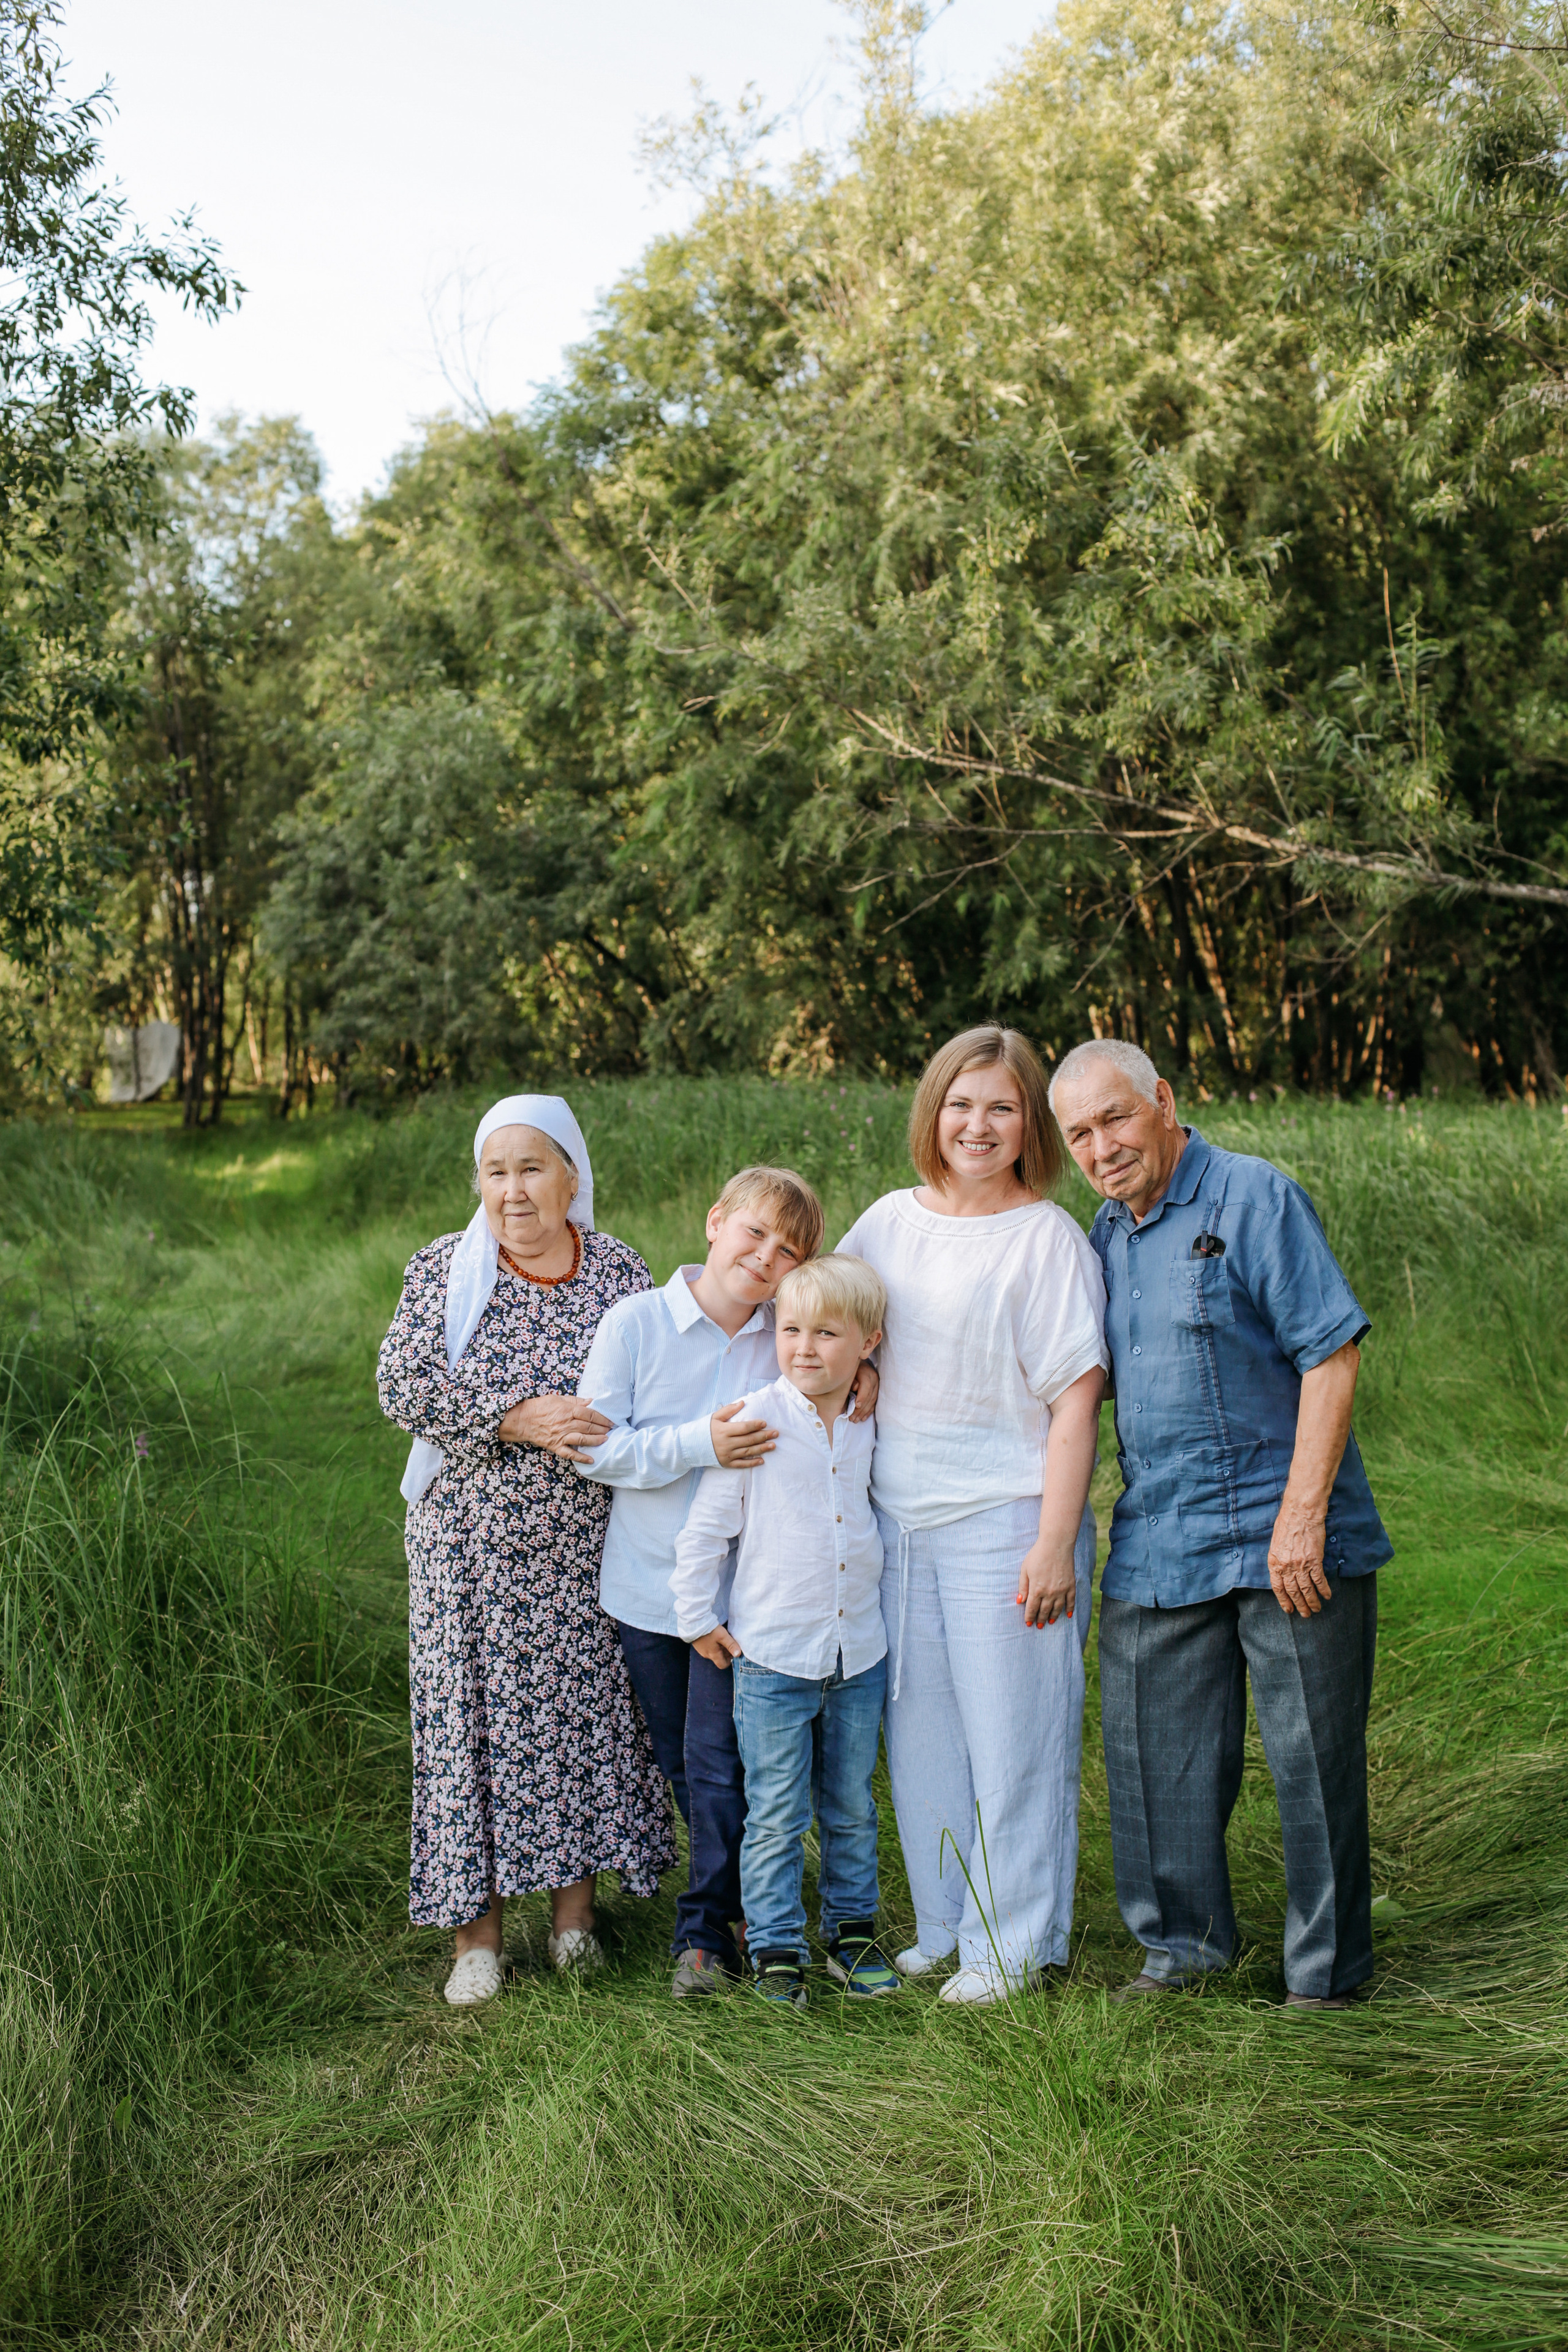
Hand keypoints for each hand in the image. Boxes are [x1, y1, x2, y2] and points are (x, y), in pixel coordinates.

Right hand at [499, 1395, 611, 1464]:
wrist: (523, 1420)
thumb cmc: (540, 1407)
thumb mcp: (558, 1399)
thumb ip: (575, 1401)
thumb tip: (591, 1401)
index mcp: (567, 1410)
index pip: (590, 1414)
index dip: (602, 1417)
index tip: (610, 1420)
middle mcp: (566, 1423)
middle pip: (588, 1426)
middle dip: (602, 1428)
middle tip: (611, 1429)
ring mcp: (561, 1436)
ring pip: (582, 1439)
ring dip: (595, 1440)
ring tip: (605, 1440)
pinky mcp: (556, 1446)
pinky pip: (570, 1453)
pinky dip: (581, 1457)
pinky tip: (591, 1459)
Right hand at [691, 1626, 741, 1668]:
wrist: (694, 1622)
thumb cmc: (710, 1630)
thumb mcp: (723, 1636)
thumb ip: (731, 1645)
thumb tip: (738, 1655)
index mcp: (713, 1655)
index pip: (723, 1665)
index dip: (729, 1660)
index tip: (732, 1650)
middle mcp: (706, 1655)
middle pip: (719, 1658)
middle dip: (725, 1652)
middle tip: (728, 1642)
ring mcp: (701, 1650)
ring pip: (713, 1653)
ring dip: (719, 1648)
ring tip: (722, 1638)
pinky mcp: (698, 1645)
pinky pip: (708, 1648)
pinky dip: (713, 1644)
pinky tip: (714, 1636)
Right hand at [710, 1400, 777, 1468]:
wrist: (691, 1446)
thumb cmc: (705, 1429)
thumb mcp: (715, 1417)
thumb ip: (729, 1410)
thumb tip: (743, 1402)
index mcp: (724, 1431)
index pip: (744, 1428)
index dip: (755, 1425)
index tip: (765, 1423)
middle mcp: (727, 1443)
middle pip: (749, 1440)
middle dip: (764, 1436)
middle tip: (776, 1434)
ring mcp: (727, 1455)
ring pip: (748, 1452)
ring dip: (762, 1449)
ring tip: (773, 1445)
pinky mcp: (727, 1464)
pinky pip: (742, 1464)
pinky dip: (752, 1463)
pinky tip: (762, 1461)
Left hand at [848, 1360, 878, 1421]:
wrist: (857, 1364)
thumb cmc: (849, 1370)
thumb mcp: (848, 1373)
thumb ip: (851, 1380)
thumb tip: (855, 1387)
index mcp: (866, 1372)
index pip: (866, 1385)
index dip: (862, 1396)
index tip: (856, 1405)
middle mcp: (874, 1379)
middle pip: (869, 1396)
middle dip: (861, 1409)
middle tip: (852, 1418)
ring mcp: (877, 1385)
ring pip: (872, 1401)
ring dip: (863, 1412)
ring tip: (855, 1420)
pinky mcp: (877, 1391)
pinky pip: (874, 1403)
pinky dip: (868, 1411)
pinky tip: (863, 1418)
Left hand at [1016, 1540, 1075, 1627]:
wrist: (1056, 1544)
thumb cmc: (1037, 1555)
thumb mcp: (1025, 1569)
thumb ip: (1023, 1587)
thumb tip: (1020, 1601)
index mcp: (1036, 1589)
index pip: (1032, 1608)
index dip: (1029, 1617)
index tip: (1028, 1623)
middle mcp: (1050, 1592)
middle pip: (1044, 1611)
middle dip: (1040, 1619)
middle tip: (1038, 1626)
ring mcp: (1062, 1590)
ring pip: (1057, 1609)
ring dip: (1053, 1617)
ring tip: (1049, 1623)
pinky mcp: (1071, 1585)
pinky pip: (1071, 1601)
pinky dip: (1069, 1610)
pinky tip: (1067, 1615)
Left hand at [1267, 1500, 1332, 1615]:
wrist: (1301, 1513)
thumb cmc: (1287, 1523)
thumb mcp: (1276, 1543)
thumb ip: (1279, 1559)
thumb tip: (1283, 1571)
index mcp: (1274, 1562)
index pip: (1277, 1588)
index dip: (1284, 1600)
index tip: (1289, 1609)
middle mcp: (1286, 1566)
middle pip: (1293, 1591)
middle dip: (1299, 1605)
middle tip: (1305, 1614)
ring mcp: (1300, 1564)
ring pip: (1306, 1589)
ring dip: (1312, 1602)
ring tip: (1316, 1609)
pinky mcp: (1314, 1561)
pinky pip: (1319, 1580)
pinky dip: (1324, 1590)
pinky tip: (1327, 1596)